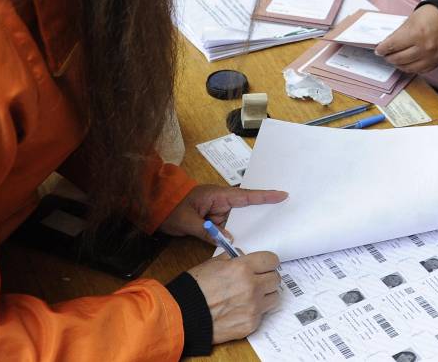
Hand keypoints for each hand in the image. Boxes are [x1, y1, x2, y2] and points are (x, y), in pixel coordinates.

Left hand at [158, 185, 287, 241]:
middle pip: (246, 208)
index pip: (245, 196)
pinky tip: (241, 243)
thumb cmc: (170, 209)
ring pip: (238, 220)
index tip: (282, 194)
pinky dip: (233, 234)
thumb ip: (207, 231)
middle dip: (260, 213)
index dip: (264, 196)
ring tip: (264, 233)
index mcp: (217, 195)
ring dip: (245, 227)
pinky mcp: (213, 220)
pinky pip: (228, 227)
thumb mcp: (187, 221)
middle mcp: (221, 201)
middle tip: (281, 217)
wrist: (155, 209)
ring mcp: (217, 211)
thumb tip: (228, 240)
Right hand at [188, 251, 281, 342]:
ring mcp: (253, 307)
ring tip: (250, 296)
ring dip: (265, 295)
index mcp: (242, 268)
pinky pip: (262, 314)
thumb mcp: (212, 264)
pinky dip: (255, 311)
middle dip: (267, 278)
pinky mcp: (251, 324)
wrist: (183, 316)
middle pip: (276, 279)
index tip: (265, 266)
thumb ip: (233, 259)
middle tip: (257, 281)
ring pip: (274, 297)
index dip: (268, 262)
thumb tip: (244, 256)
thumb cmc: (194, 289)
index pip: (272, 260)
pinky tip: (241, 310)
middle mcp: (251, 287)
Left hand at [374, 5, 437, 73]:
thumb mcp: (412, 19)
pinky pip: (420, 71)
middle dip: (388, 57)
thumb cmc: (432, 15)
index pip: (392, 46)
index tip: (379, 49)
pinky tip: (406, 63)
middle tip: (385, 54)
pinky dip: (410, 68)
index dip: (382, 49)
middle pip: (398, 58)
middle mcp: (423, 48)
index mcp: (415, 33)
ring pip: (408, 67)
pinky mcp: (437, 62)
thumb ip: (400, 32)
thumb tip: (388, 43)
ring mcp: (431, 57)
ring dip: (398, 64)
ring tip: (394, 59)